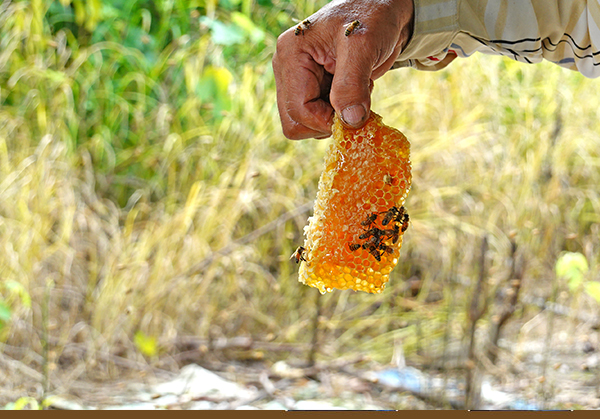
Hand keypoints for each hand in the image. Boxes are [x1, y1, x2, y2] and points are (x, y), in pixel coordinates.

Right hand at [272, 0, 413, 138]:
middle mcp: (287, 69)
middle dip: (326, 121)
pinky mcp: (311, 88)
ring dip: (334, 117)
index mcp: (291, 56)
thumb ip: (352, 84)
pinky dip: (339, 113)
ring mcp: (298, 80)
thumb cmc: (372, 18)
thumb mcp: (363, 46)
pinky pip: (318, 118)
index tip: (355, 115)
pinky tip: (353, 91)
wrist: (383, 10)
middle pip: (295, 122)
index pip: (298, 110)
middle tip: (354, 102)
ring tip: (355, 90)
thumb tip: (348, 121)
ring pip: (306, 124)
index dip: (326, 121)